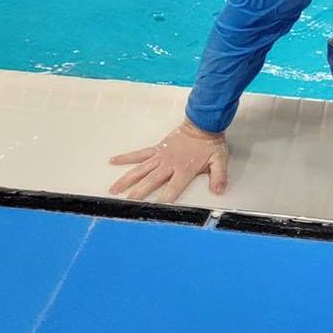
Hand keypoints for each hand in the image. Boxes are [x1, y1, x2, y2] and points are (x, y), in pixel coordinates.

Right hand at [108, 118, 228, 203]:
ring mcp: (161, 156)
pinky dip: (126, 158)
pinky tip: (113, 161)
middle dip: (138, 193)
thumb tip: (218, 191)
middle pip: (151, 181)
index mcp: (184, 170)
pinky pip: (139, 154)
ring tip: (113, 189)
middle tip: (125, 203)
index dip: (164, 199)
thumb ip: (219, 177)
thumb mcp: (219, 161)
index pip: (172, 189)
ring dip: (126, 179)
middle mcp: (169, 164)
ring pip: (140, 169)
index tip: (154, 209)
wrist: (202, 123)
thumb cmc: (210, 143)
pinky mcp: (157, 148)